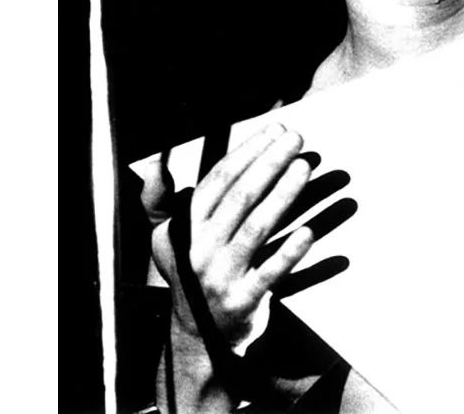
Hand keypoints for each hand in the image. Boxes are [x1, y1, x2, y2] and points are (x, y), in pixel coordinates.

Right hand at [152, 123, 315, 344]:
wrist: (199, 333)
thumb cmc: (191, 270)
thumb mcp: (169, 236)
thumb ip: (161, 199)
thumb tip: (154, 162)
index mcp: (187, 227)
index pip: (219, 180)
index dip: (248, 152)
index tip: (275, 130)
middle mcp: (201, 248)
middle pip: (240, 198)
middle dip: (269, 163)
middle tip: (297, 139)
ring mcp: (222, 275)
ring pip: (256, 229)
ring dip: (283, 196)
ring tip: (305, 168)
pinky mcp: (244, 300)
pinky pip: (270, 273)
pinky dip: (289, 253)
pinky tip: (309, 232)